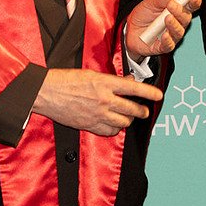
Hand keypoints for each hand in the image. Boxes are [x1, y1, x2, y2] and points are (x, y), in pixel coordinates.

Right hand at [32, 68, 163, 135]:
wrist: (46, 93)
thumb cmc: (66, 80)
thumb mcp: (91, 74)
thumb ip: (111, 80)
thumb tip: (127, 82)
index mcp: (105, 83)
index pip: (134, 88)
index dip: (149, 92)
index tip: (159, 95)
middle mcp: (104, 99)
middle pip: (132, 109)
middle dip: (142, 111)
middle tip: (144, 111)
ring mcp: (98, 114)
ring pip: (124, 122)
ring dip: (128, 120)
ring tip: (128, 117)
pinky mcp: (90, 125)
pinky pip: (110, 131)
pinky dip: (115, 129)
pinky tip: (113, 124)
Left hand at [125, 0, 199, 56]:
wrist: (129, 30)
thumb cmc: (142, 16)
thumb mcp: (149, 3)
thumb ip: (161, 0)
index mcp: (176, 11)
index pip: (189, 6)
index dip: (194, 1)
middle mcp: (176, 23)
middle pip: (186, 19)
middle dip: (181, 12)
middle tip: (172, 6)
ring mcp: (171, 35)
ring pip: (179, 32)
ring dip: (174, 25)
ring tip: (167, 19)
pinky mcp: (164, 46)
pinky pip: (169, 45)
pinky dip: (167, 39)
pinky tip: (164, 35)